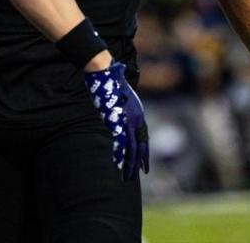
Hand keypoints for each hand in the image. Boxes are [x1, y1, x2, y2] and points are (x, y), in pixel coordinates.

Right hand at [84, 62, 149, 179]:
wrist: (105, 71)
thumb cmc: (111, 77)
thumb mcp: (121, 91)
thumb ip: (121, 99)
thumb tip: (122, 106)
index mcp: (138, 112)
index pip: (143, 137)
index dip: (144, 151)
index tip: (144, 163)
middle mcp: (136, 118)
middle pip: (140, 145)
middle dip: (139, 161)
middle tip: (140, 174)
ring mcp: (127, 120)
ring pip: (131, 147)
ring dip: (129, 164)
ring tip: (127, 177)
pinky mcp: (117, 120)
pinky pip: (120, 142)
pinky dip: (119, 155)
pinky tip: (117, 166)